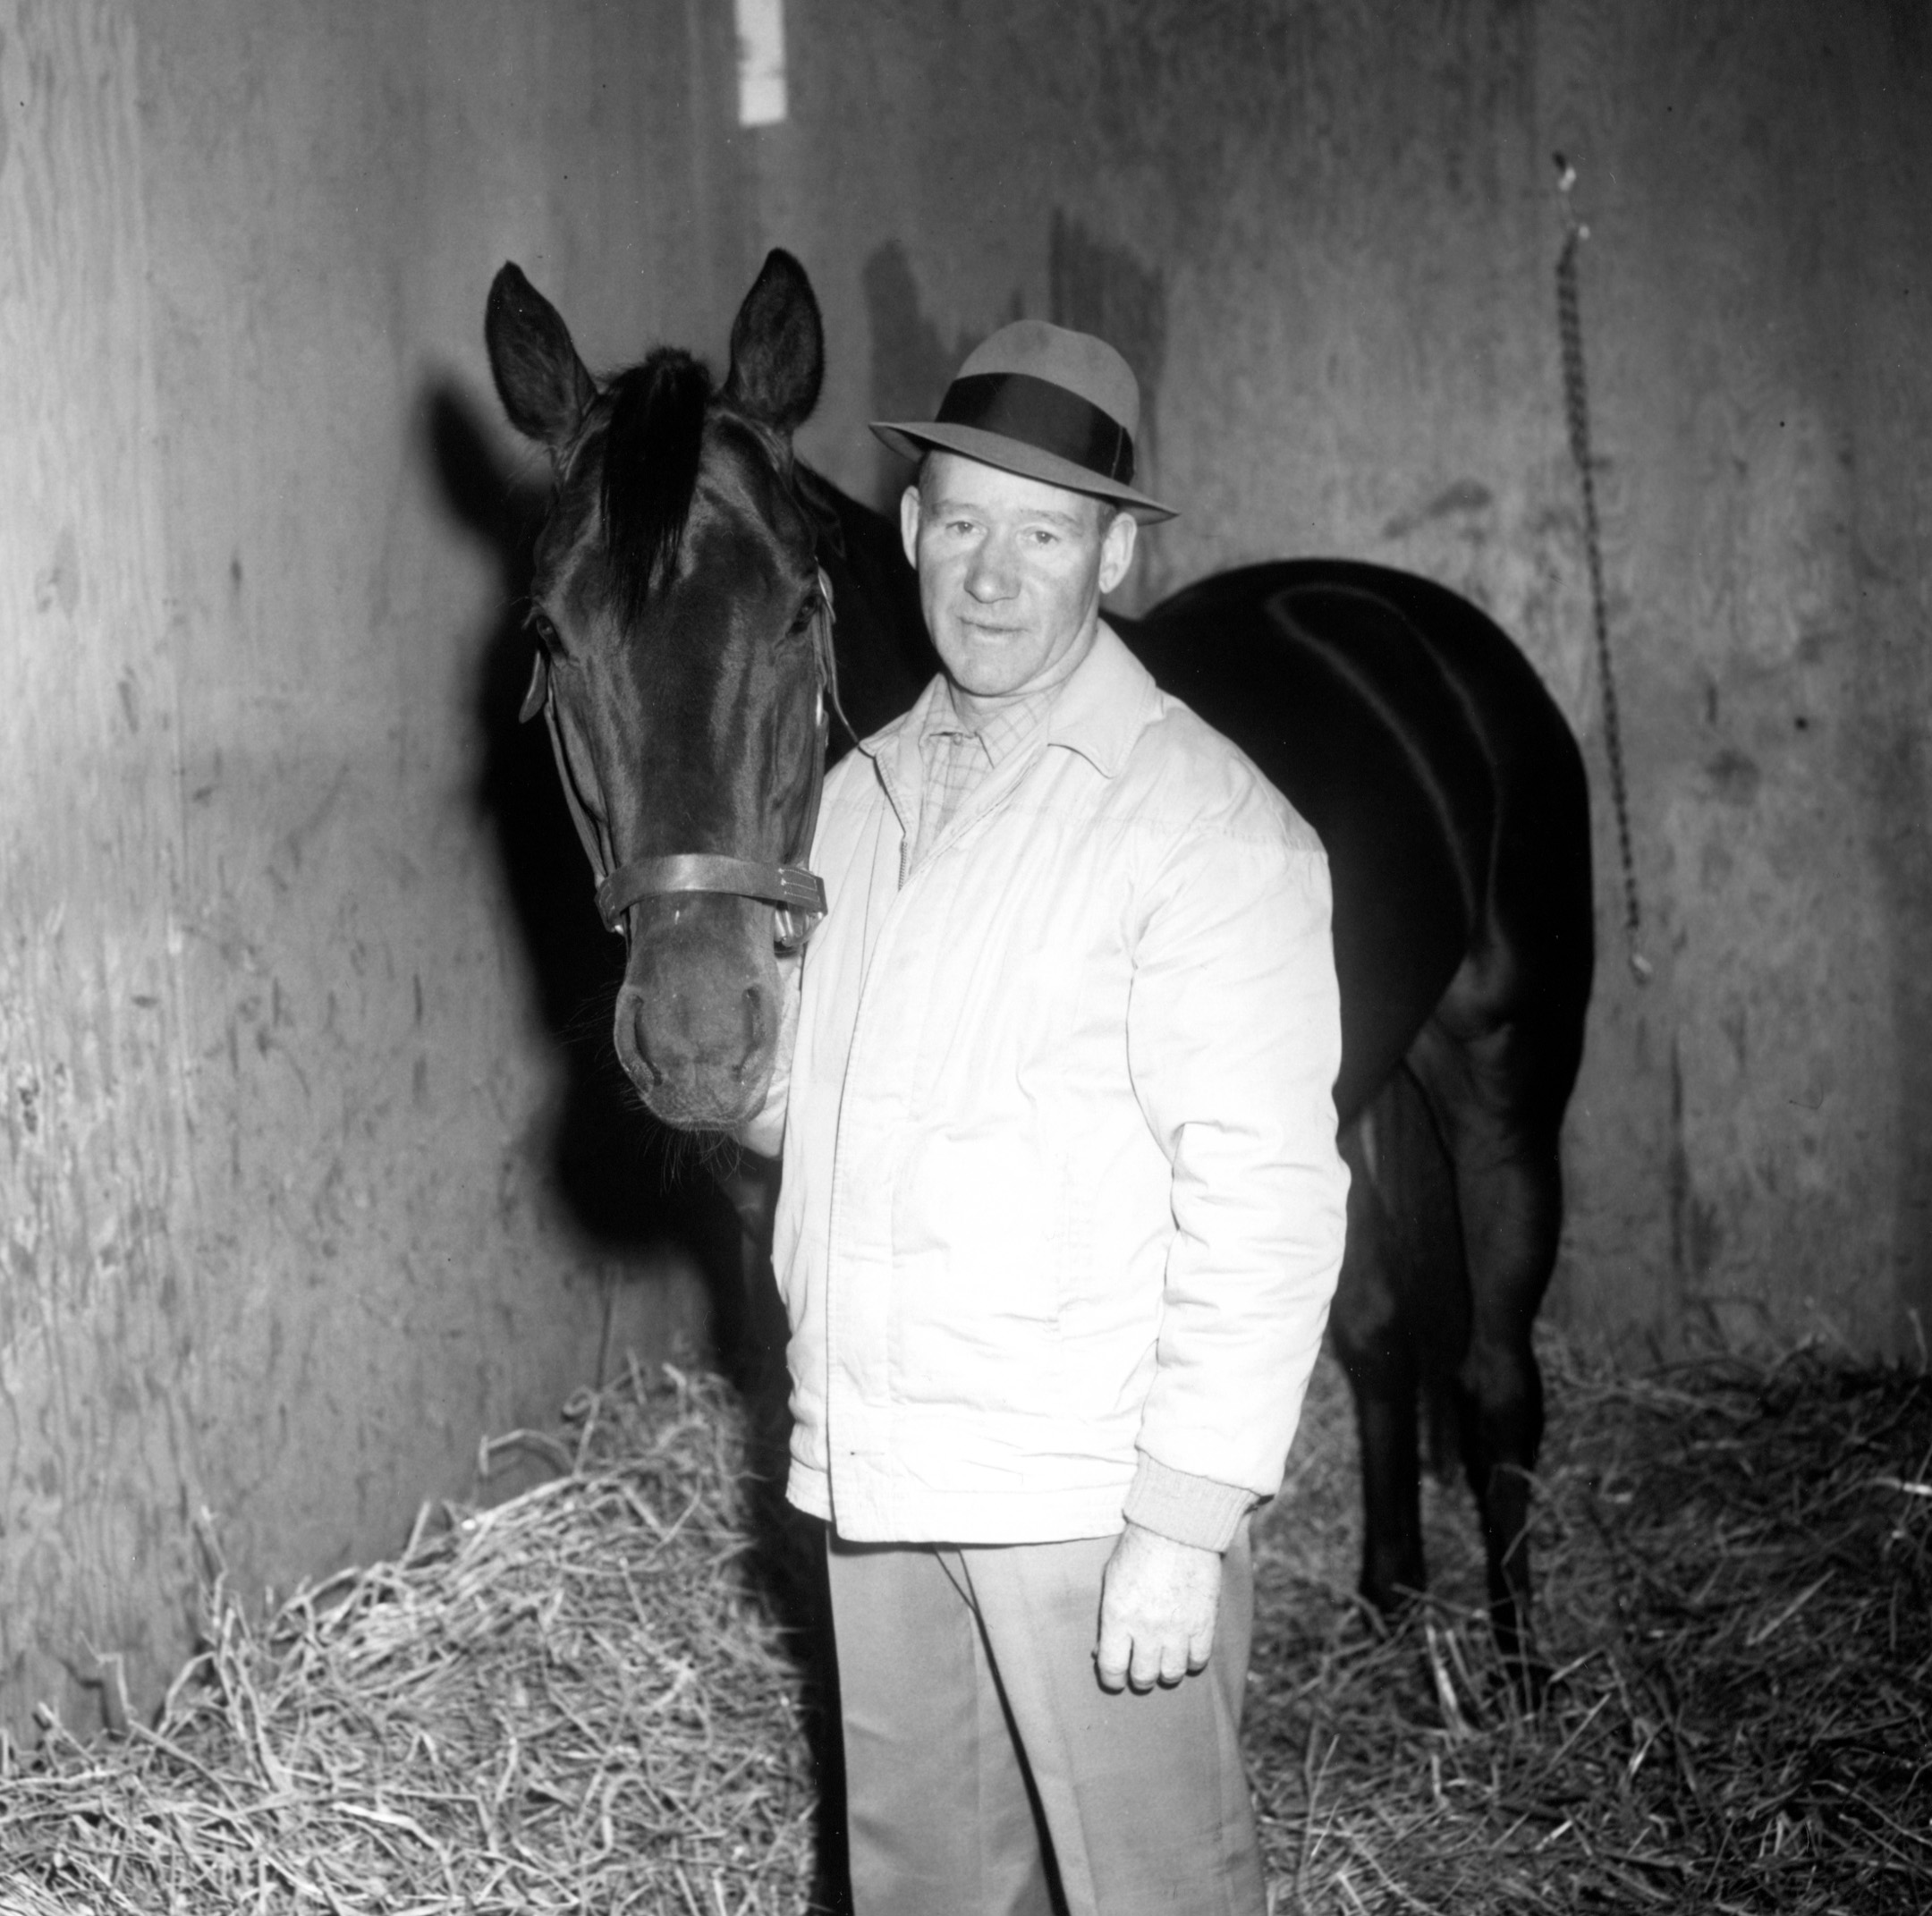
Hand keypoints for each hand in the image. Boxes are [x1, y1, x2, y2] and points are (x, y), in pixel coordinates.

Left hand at [1094, 1522, 1220, 1692]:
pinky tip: (1186, 1649)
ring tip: (1164, 1660)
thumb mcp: (1111, 1581)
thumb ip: (1109, 1619)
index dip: (1112, 1680)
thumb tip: (1104, 1651)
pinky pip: (1198, 1660)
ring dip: (1166, 1672)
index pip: (1112, 1668)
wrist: (1177, 1526)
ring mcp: (1177, 1628)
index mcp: (1118, 1616)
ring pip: (1172, 1674)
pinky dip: (1191, 1660)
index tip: (1115, 1679)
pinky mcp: (1204, 1623)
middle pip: (1143, 1676)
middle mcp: (1147, 1628)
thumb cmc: (1138, 1549)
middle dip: (1139, 1677)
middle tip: (1141, 1669)